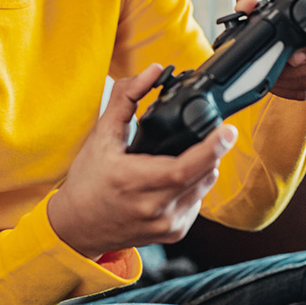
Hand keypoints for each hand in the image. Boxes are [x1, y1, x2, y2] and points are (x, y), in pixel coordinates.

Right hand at [46, 63, 236, 259]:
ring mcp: (165, 224)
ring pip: (205, 187)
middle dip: (211, 150)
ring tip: (184, 155)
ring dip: (204, 167)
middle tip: (208, 134)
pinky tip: (176, 179)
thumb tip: (152, 72)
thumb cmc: (87, 181)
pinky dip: (195, 185)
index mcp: (133, 181)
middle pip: (203, 174)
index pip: (184, 167)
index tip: (228, 131)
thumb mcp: (101, 136)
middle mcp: (153, 207)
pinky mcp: (173, 233)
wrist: (77, 228)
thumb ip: (126, 99)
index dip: (211, 148)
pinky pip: (198, 202)